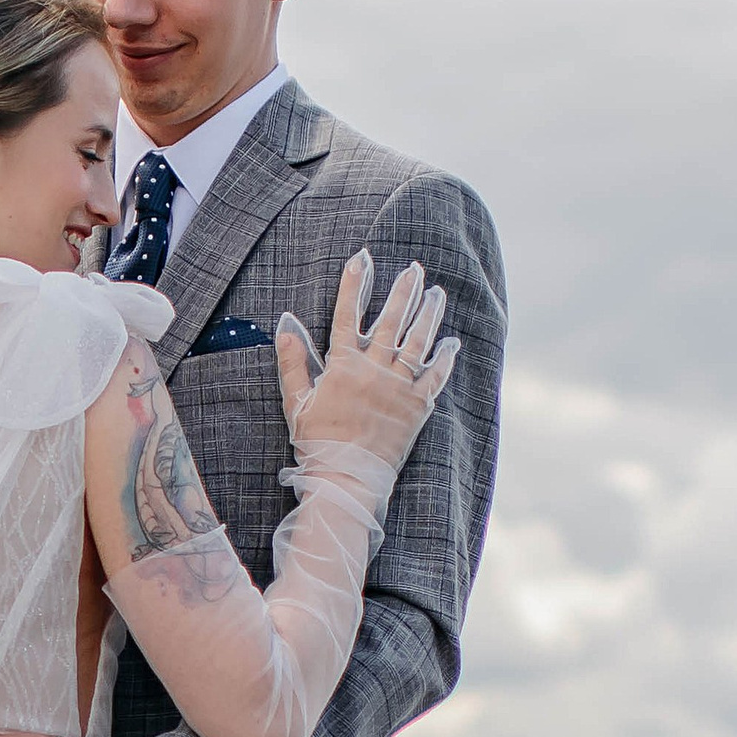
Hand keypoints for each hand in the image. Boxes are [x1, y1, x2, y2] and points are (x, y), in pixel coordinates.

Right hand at [275, 252, 459, 473]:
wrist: (346, 478)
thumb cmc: (316, 443)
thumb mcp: (295, 403)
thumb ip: (292, 363)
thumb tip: (285, 327)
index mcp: (342, 366)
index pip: (346, 315)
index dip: (353, 285)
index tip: (361, 259)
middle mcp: (373, 369)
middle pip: (390, 321)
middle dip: (403, 291)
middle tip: (414, 269)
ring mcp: (398, 385)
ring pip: (417, 340)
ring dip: (428, 314)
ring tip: (436, 293)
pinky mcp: (417, 405)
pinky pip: (435, 375)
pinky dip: (444, 357)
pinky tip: (451, 341)